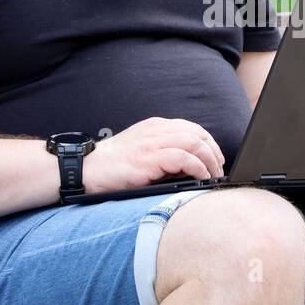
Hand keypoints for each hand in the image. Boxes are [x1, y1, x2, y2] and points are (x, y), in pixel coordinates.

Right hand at [82, 117, 225, 193]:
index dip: (209, 143)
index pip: (193, 128)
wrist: (85, 169)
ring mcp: (152, 143)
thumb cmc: (112, 166)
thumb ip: (162, 150)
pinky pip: (183, 159)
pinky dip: (197, 168)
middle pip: (198, 134)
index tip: (216, 160)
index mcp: (155, 126)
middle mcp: (156, 130)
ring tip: (213, 177)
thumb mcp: (141, 150)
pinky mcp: (148, 159)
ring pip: (195, 144)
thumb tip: (190, 166)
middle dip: (214, 153)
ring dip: (209, 162)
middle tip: (218, 171)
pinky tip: (200, 178)